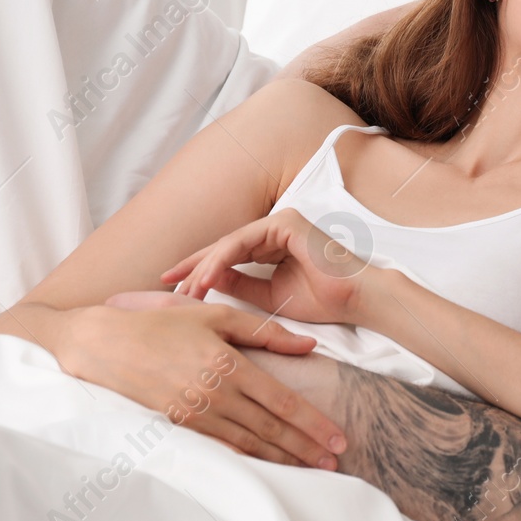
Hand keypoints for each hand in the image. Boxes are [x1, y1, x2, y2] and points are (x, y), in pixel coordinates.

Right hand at [60, 299, 347, 468]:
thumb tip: (309, 342)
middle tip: (335, 463)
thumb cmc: (165, 324)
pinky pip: (223, 446)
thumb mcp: (217, 316)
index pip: (281, 402)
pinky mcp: (181, 426)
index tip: (338, 438)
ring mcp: (196, 415)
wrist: (107, 346)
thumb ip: (266, 332)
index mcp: (228, 365)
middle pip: (270, 430)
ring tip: (311, 468)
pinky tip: (269, 463)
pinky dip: (250, 457)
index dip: (313, 423)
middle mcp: (215, 395)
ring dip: (283, 458)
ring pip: (249, 444)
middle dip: (306, 448)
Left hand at [162, 208, 371, 324]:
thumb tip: (208, 281)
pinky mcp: (284, 223)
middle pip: (225, 247)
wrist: (356, 299)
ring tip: (182, 290)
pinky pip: (242, 243)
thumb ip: (242, 285)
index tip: (175, 289)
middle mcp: (276, 228)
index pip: (230, 256)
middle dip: (193, 267)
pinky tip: (202, 279)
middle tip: (163, 283)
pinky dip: (220, 261)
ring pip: (229, 245)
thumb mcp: (271, 296)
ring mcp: (280, 221)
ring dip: (202, 268)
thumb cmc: (322, 300)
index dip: (200, 272)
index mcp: (275, 243)